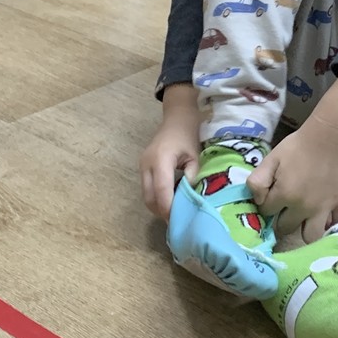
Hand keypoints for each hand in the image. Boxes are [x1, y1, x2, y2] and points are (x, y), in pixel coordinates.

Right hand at [140, 84, 200, 220]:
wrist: (176, 117)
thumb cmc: (188, 134)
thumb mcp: (195, 155)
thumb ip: (192, 176)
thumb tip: (190, 197)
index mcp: (160, 160)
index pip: (161, 192)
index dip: (169, 209)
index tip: (180, 220)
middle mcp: (147, 165)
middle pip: (149, 198)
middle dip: (162, 211)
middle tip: (178, 221)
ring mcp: (142, 166)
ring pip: (146, 196)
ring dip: (158, 206)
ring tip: (175, 212)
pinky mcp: (143, 167)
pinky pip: (147, 188)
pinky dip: (157, 197)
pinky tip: (171, 199)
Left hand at [247, 68, 337, 242]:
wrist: (331, 136)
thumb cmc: (298, 146)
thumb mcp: (272, 158)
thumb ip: (257, 181)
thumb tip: (258, 201)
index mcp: (284, 195)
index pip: (267, 213)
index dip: (266, 205)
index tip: (271, 198)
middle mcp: (304, 208)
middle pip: (285, 228)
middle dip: (282, 220)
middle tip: (286, 208)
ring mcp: (324, 209)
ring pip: (310, 237)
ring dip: (304, 229)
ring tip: (303, 219)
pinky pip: (333, 224)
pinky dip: (327, 221)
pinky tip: (323, 213)